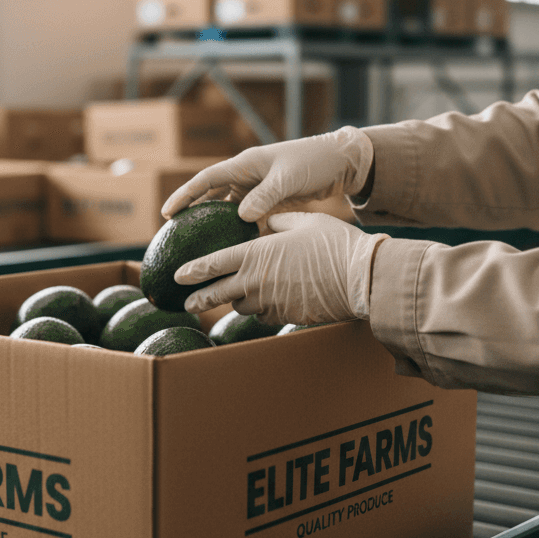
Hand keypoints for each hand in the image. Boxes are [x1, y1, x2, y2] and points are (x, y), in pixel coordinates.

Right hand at [161, 126, 373, 222]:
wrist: (339, 162)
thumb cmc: (314, 163)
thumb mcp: (288, 179)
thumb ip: (266, 196)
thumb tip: (241, 217)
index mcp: (245, 165)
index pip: (205, 180)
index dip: (184, 196)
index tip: (167, 214)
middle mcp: (246, 175)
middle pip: (210, 194)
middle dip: (191, 210)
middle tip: (173, 233)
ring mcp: (256, 187)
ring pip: (226, 206)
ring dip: (212, 221)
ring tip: (196, 243)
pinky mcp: (268, 199)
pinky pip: (245, 215)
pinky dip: (236, 228)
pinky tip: (231, 245)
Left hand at [175, 212, 388, 324]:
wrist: (360, 278)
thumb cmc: (333, 244)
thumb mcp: (303, 221)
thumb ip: (279, 221)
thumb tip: (268, 222)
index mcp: (254, 254)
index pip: (213, 264)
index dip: (192, 271)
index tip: (178, 276)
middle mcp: (256, 281)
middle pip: (218, 294)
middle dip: (200, 299)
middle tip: (187, 302)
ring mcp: (270, 302)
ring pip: (241, 306)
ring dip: (236, 302)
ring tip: (235, 298)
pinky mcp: (285, 316)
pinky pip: (264, 316)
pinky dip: (260, 310)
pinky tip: (266, 304)